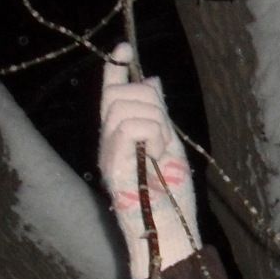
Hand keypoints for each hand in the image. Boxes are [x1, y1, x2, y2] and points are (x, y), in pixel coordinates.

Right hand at [99, 42, 199, 278]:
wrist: (170, 231)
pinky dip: (151, 135)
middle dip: (149, 101)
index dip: (115, 68)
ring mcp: (107, 152)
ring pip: (125, 108)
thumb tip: (151, 79)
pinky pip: (129, 127)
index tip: (124, 46)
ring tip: (161, 150)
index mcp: (122, 135)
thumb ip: (159, 114)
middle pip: (119, 94)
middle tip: (165, 133)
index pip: (111, 93)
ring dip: (154, 123)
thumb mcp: (170, 145)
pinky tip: (157, 154)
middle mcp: (109, 140)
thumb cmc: (172, 197)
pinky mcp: (111, 164)